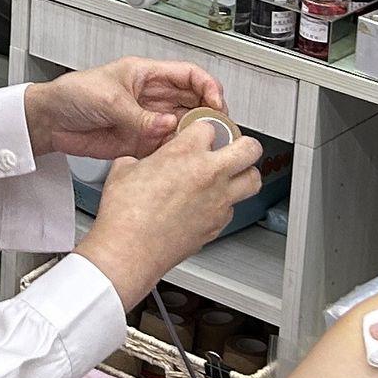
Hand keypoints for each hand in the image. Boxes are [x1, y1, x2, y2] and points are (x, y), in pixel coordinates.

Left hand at [26, 56, 225, 159]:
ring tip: (201, 147)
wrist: (50, 121)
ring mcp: (148, 121)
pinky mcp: (141, 142)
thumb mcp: (108, 98)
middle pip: (194, 103)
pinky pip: (167, 148)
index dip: (209, 87)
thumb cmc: (72, 95)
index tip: (217, 104)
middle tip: (218, 131)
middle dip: (210, 115)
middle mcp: (153, 98)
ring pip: (184, 128)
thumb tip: (168, 126)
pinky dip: (176, 154)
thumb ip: (139, 115)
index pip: (190, 76)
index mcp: (148, 75)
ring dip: (194, 137)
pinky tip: (180, 158)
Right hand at [77, 116, 269, 304]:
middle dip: (244, 144)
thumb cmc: (125, 214)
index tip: (198, 134)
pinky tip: (208, 205)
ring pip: (253, 180)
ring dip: (245, 174)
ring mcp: (218, 201)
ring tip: (233, 174)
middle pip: (250, 148)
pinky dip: (224, 204)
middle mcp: (209, 174)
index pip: (210, 127)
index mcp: (186, 152)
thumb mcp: (124, 169)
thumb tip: (142, 163)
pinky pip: (232, 209)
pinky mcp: (217, 225)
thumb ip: (141, 160)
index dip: (202, 130)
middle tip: (234, 146)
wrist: (130, 249)